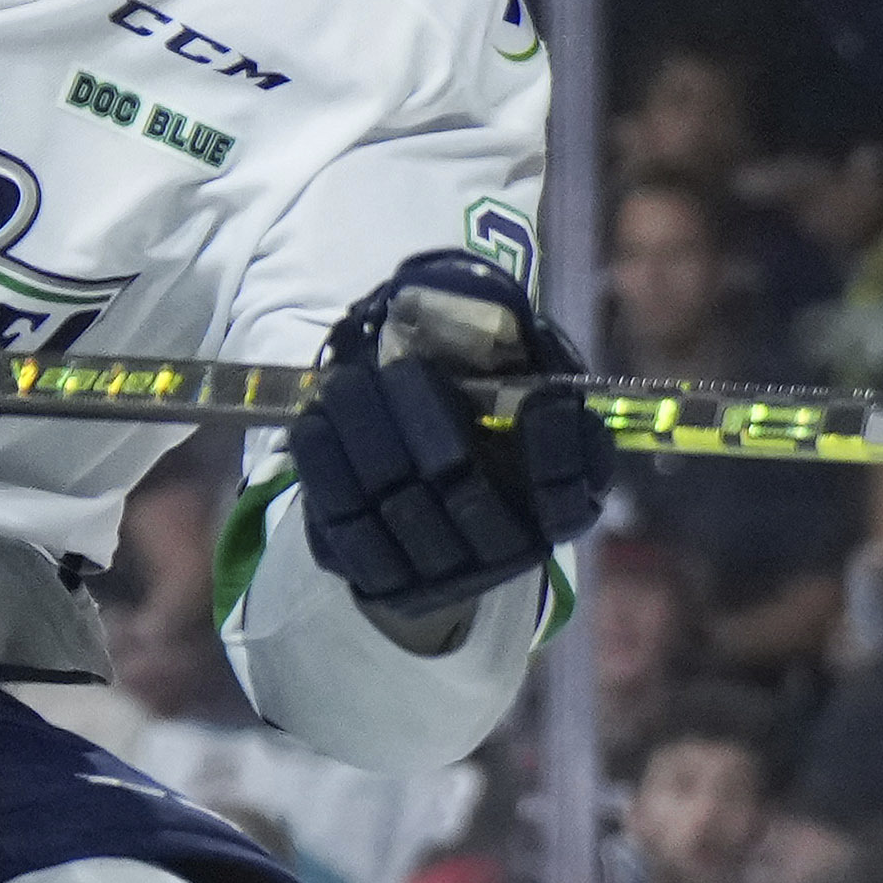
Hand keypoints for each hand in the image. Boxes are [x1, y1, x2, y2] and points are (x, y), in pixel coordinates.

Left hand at [287, 250, 615, 630]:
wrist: (430, 486)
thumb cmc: (481, 408)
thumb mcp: (508, 365)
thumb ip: (503, 336)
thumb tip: (469, 300)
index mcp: (559, 503)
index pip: (568, 493)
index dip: (557, 451)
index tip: (539, 398)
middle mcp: (510, 547)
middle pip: (469, 493)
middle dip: (430, 425)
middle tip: (398, 368)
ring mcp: (448, 575)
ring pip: (403, 511)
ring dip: (369, 442)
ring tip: (345, 385)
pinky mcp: (388, 582)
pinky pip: (351, 536)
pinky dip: (328, 476)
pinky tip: (314, 426)